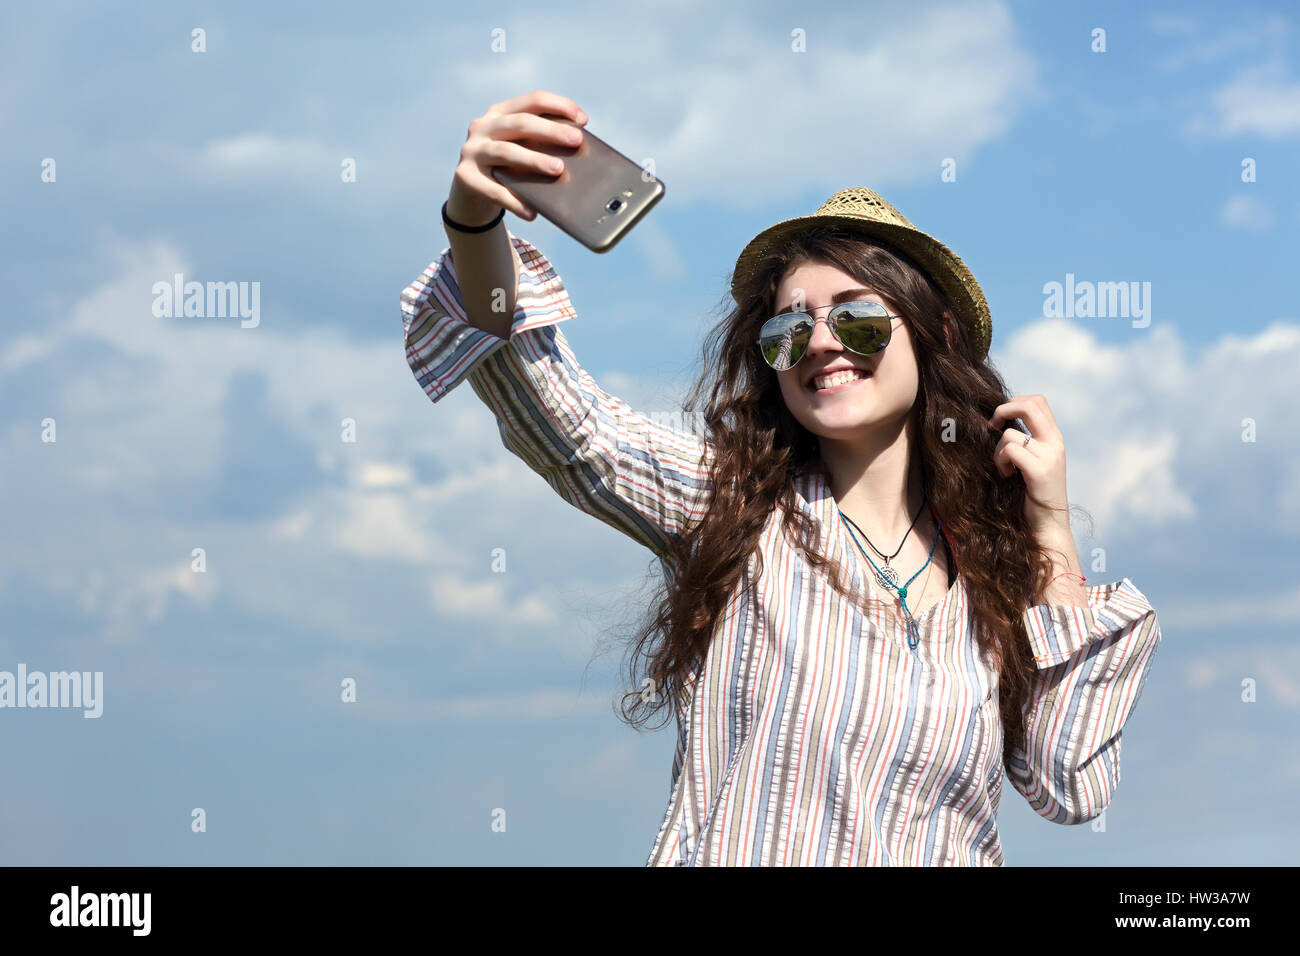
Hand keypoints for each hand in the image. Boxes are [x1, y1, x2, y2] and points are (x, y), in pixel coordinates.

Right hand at [448, 89, 588, 224]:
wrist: (471, 192)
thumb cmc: (507, 167)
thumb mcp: (521, 148)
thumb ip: (540, 144)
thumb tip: (579, 153)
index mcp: (500, 113)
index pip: (533, 101)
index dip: (559, 106)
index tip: (583, 120)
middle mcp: (483, 126)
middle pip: (521, 123)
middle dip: (551, 131)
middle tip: (576, 141)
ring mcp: (471, 150)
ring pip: (506, 151)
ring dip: (534, 160)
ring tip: (559, 170)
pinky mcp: (465, 176)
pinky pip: (493, 190)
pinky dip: (514, 201)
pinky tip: (531, 212)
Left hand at [986, 394, 1071, 539]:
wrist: (1049, 527)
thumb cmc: (1033, 496)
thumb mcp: (1032, 462)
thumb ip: (1025, 442)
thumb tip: (998, 422)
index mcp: (1054, 439)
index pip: (1037, 401)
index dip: (1014, 402)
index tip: (999, 420)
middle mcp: (1056, 443)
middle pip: (1030, 404)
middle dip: (1003, 410)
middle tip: (991, 427)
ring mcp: (1050, 456)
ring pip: (1010, 434)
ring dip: (997, 451)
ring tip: (1005, 468)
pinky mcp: (1040, 471)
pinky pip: (1010, 450)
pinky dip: (1001, 462)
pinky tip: (1007, 476)